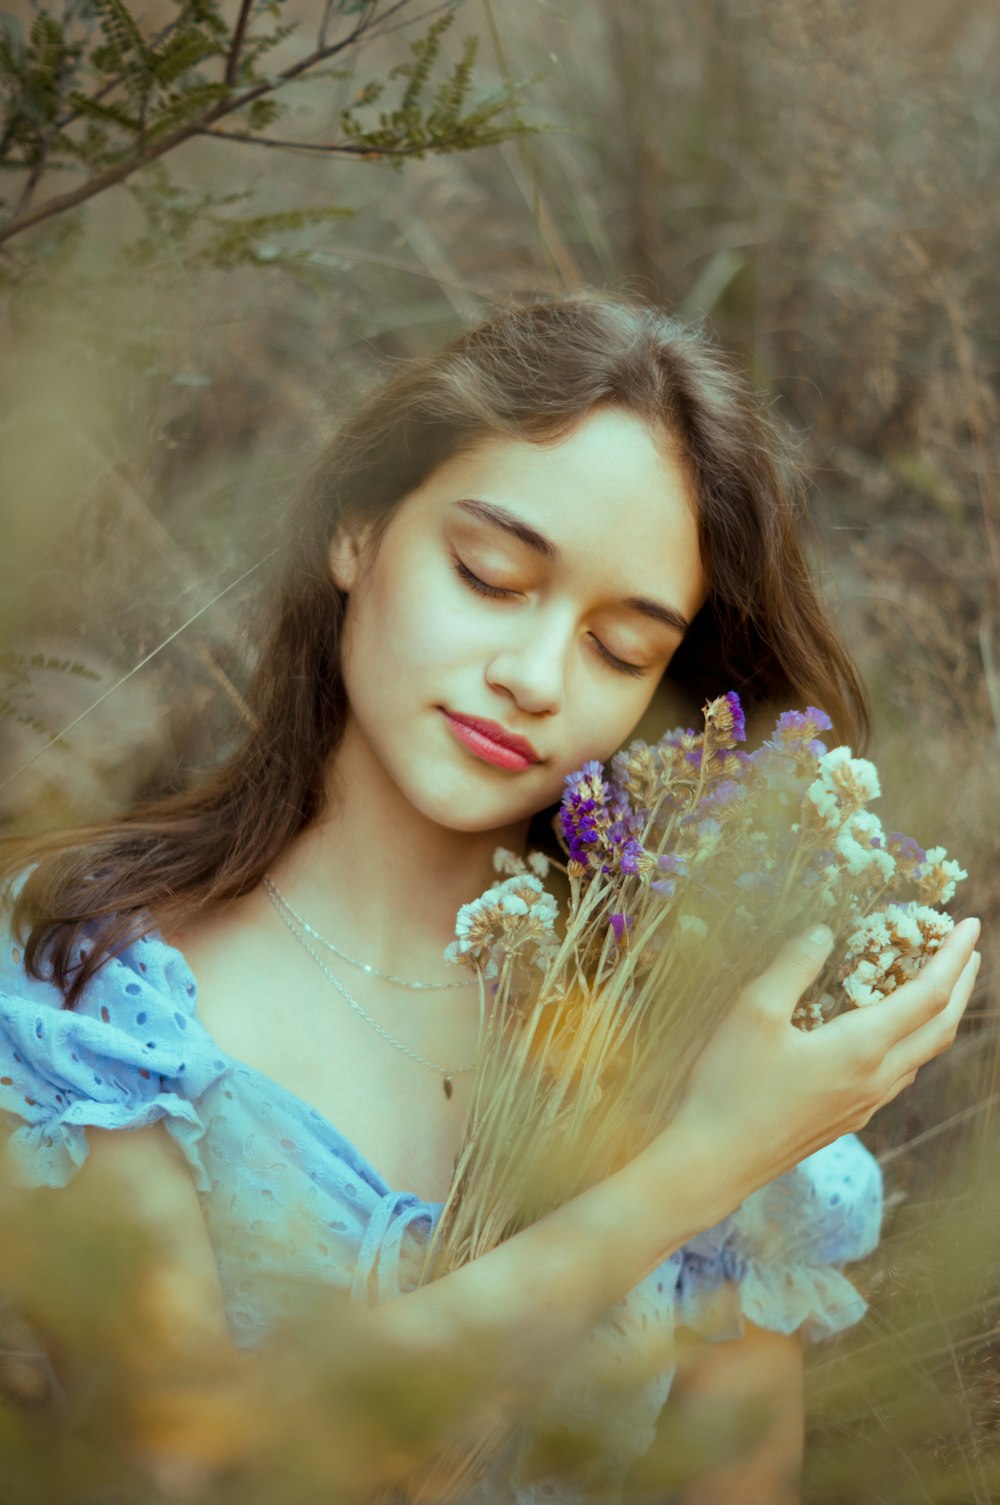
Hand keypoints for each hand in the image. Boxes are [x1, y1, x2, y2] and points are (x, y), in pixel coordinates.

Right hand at [660, 916, 980, 1212]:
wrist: (714, 1162)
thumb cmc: (729, 1086)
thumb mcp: (753, 1012)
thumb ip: (793, 966)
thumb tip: (823, 932)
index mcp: (861, 1049)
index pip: (928, 995)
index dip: (953, 956)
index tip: (970, 923)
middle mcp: (875, 1080)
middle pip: (940, 1028)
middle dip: (961, 984)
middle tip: (968, 949)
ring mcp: (863, 1105)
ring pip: (921, 1055)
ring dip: (939, 1016)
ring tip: (935, 986)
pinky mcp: (845, 1120)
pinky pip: (898, 1076)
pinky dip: (911, 1043)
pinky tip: (890, 1038)